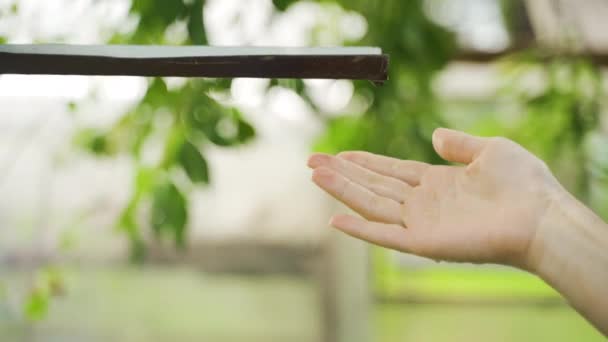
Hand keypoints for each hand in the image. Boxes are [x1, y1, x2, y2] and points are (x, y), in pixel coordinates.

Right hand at [308, 128, 564, 268]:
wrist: (541, 214)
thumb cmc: (524, 183)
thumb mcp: (490, 149)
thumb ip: (459, 143)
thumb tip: (435, 134)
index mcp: (437, 182)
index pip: (390, 171)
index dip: (363, 162)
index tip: (338, 154)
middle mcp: (424, 203)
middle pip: (373, 185)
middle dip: (342, 172)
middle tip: (312, 160)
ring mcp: (422, 223)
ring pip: (372, 204)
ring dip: (343, 190)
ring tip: (315, 174)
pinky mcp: (424, 243)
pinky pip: (385, 236)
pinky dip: (359, 229)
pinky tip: (335, 219)